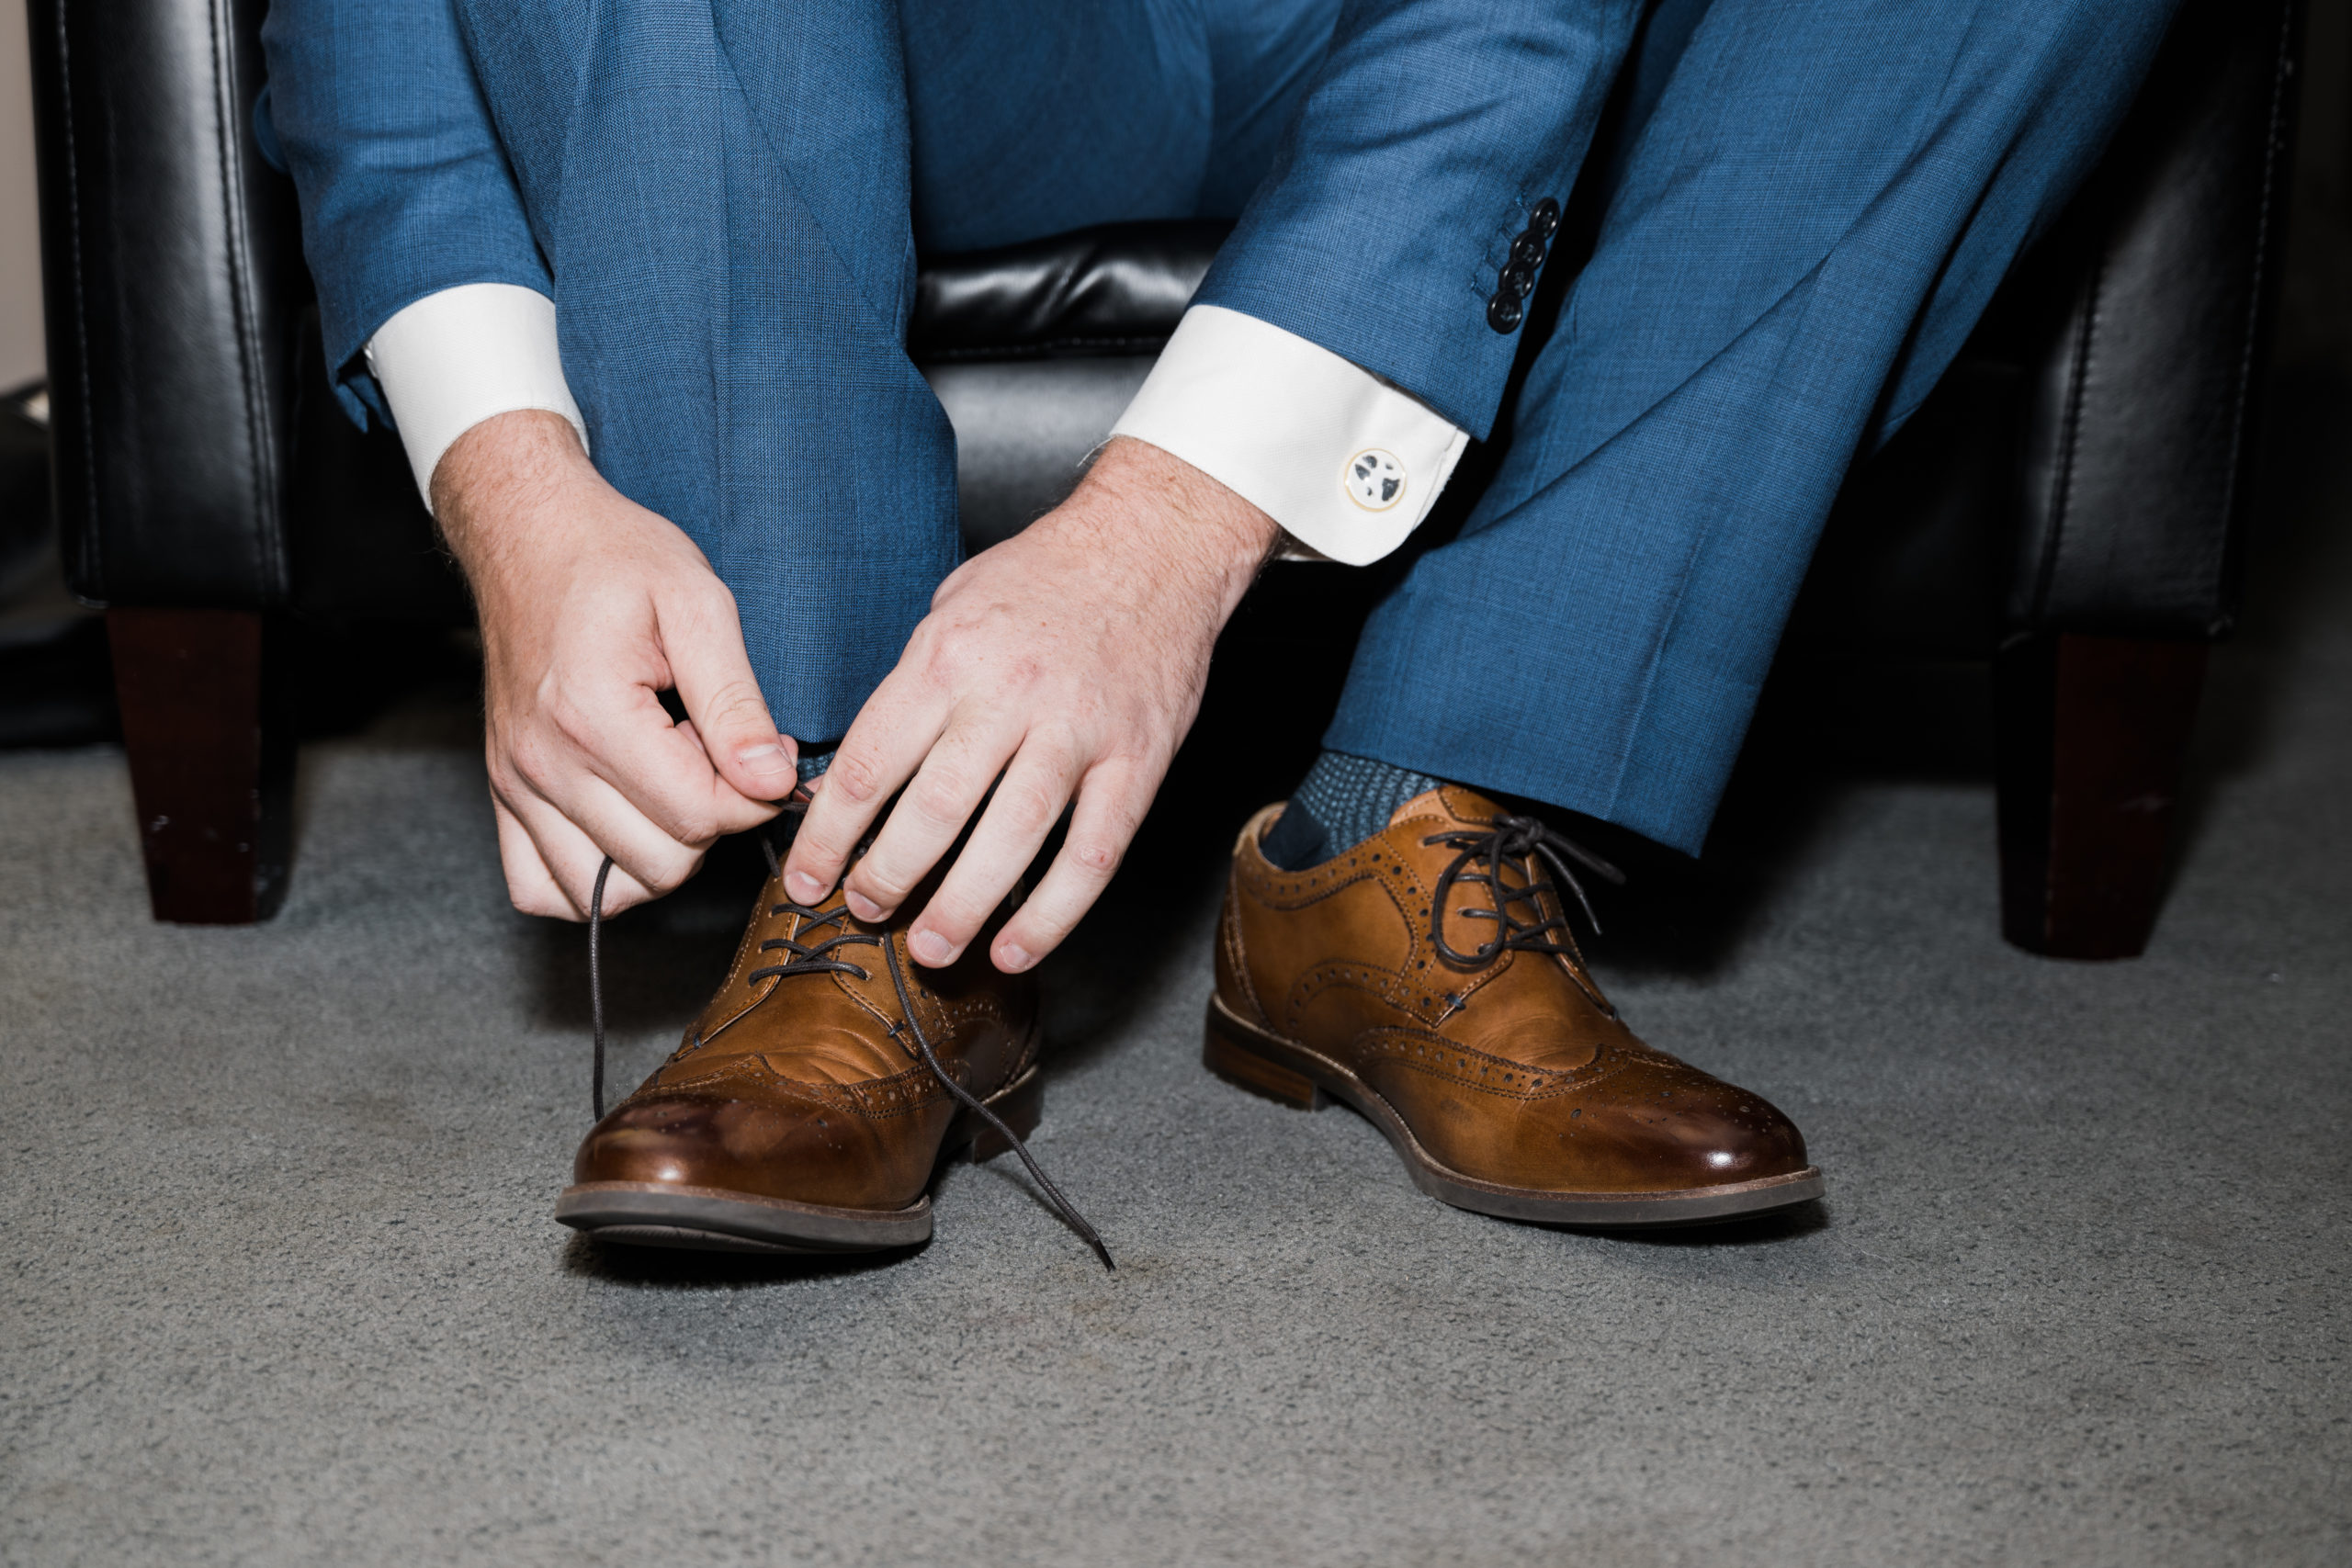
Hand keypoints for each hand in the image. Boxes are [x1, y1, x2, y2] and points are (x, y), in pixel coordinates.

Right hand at [435, 410, 795, 919]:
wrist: (527, 536)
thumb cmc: (615, 558)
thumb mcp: (698, 604)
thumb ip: (737, 701)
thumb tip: (771, 781)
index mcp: (593, 715)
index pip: (700, 815)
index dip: (753, 796)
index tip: (764, 752)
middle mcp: (544, 763)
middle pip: (662, 864)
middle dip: (711, 824)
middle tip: (716, 760)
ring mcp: (516, 785)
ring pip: (607, 892)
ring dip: (659, 858)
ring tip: (672, 786)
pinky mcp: (503, 795)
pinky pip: (543, 890)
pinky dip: (593, 880)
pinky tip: (627, 828)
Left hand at [782, 436, 1280, 970]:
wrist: (1153, 543)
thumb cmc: (1046, 575)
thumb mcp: (951, 607)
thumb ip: (911, 687)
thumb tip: (859, 773)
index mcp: (948, 655)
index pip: (867, 764)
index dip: (828, 835)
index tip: (808, 876)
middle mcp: (1009, 694)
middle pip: (931, 811)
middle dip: (885, 877)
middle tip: (864, 911)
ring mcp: (1078, 731)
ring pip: (1010, 841)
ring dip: (960, 908)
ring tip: (928, 947)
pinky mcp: (1137, 760)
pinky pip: (1092, 854)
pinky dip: (1052, 914)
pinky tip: (1016, 947)